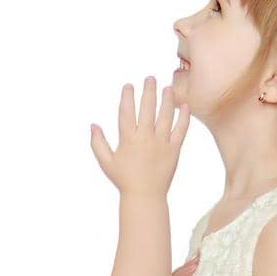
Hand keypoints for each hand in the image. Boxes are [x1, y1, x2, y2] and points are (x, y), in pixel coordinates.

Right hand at [89, 78, 189, 195]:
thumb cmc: (124, 180)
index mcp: (128, 139)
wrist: (145, 197)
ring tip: (167, 88)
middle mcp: (145, 138)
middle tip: (150, 78)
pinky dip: (183, 117)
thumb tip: (93, 125)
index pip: (127, 111)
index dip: (127, 96)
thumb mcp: (106, 162)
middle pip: (147, 108)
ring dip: (166, 100)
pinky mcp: (174, 150)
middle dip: (149, 91)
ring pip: (165, 116)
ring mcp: (161, 143)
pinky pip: (181, 130)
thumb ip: (98, 143)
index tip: (129, 86)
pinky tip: (184, 106)